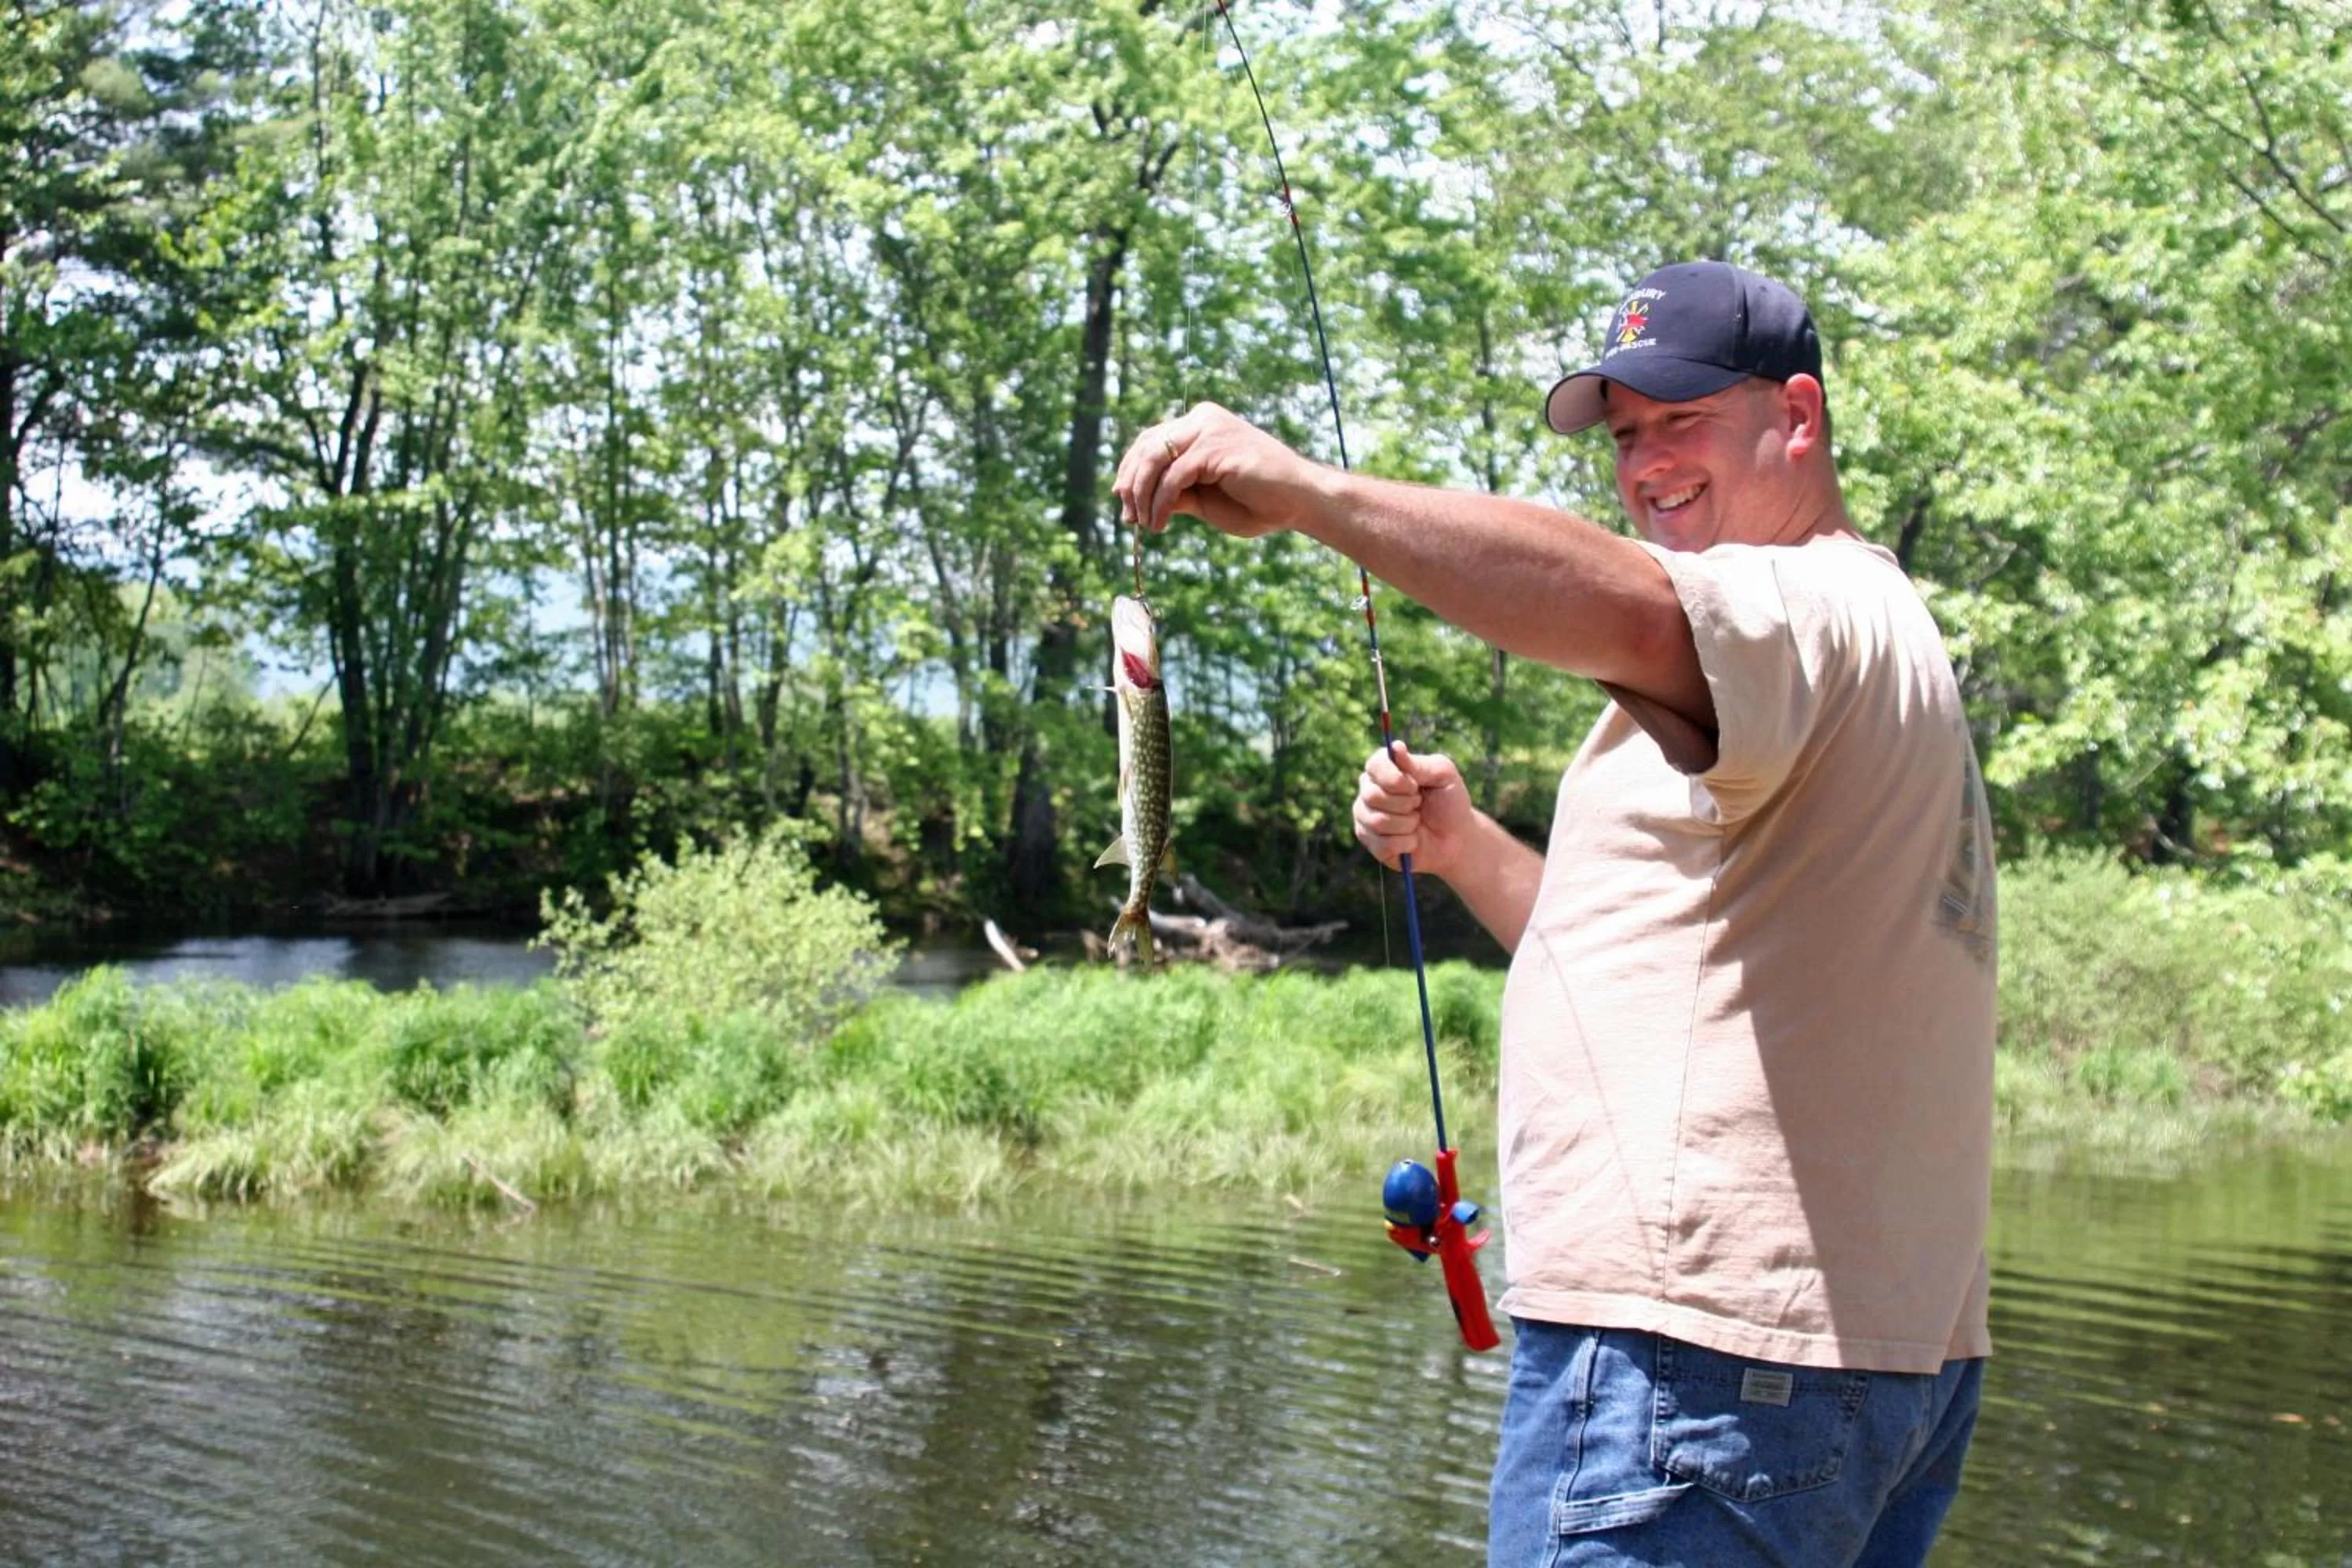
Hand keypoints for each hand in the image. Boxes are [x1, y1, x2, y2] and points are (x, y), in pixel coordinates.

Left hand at [1113, 401, 1326, 538]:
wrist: (1300, 501)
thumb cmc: (1259, 502)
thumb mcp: (1204, 499)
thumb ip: (1175, 492)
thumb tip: (1136, 502)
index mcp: (1201, 425)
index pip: (1150, 440)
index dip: (1130, 471)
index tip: (1123, 502)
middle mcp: (1202, 419)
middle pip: (1146, 446)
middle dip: (1130, 484)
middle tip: (1129, 517)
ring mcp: (1209, 429)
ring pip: (1154, 459)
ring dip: (1141, 495)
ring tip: (1144, 523)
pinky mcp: (1215, 446)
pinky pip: (1173, 476)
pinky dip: (1161, 503)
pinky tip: (1160, 524)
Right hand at [1353, 742, 1473, 879]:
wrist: (1456, 839)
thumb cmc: (1449, 802)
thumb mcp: (1443, 776)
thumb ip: (1419, 764)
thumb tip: (1396, 747)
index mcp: (1385, 769)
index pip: (1374, 765)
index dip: (1394, 779)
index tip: (1415, 786)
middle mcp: (1369, 790)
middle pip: (1372, 796)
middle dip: (1405, 804)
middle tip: (1419, 805)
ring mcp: (1366, 817)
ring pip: (1377, 821)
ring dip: (1407, 824)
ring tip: (1417, 822)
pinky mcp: (1371, 843)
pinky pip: (1382, 844)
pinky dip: (1406, 843)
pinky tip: (1413, 841)